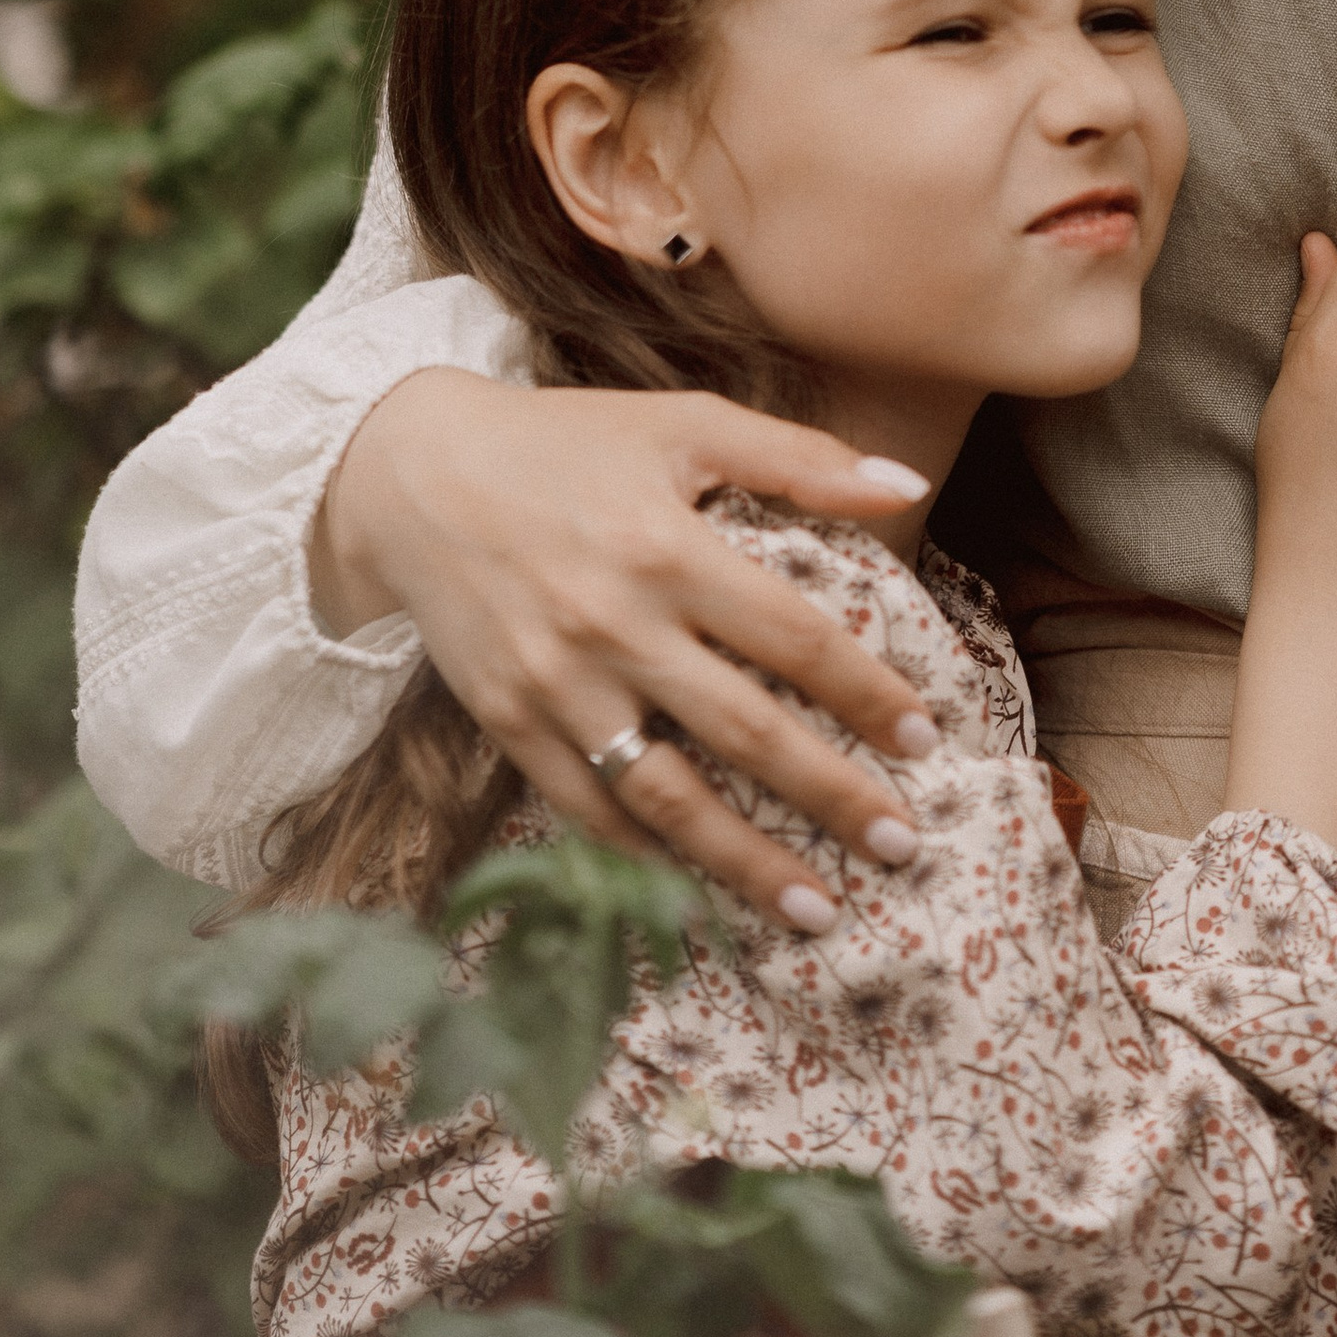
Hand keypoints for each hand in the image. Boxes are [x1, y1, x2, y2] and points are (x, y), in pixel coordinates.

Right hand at [316, 370, 940, 924]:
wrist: (410, 473)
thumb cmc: (566, 441)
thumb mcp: (685, 425)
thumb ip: (800, 457)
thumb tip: (909, 484)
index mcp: (669, 548)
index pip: (795, 638)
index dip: (866, 693)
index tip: (926, 739)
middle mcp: (615, 626)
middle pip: (745, 732)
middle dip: (832, 797)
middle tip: (903, 846)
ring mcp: (557, 684)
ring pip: (666, 795)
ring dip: (746, 861)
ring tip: (817, 911)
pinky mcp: (509, 722)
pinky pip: (586, 807)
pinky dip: (644, 855)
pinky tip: (700, 893)